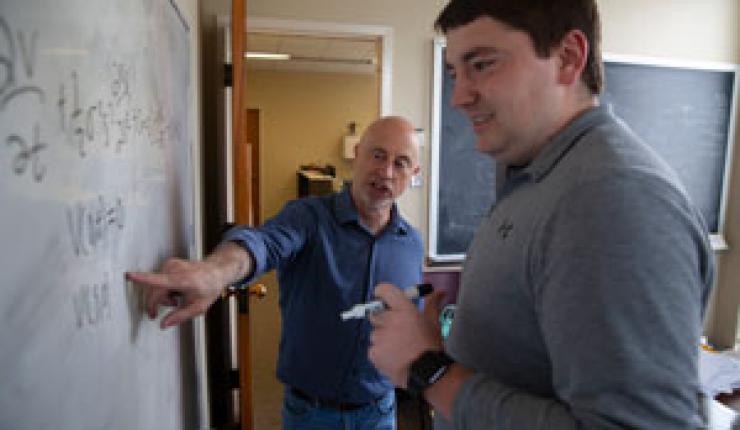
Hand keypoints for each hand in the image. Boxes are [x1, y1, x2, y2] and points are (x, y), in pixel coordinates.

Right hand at [125, 243, 251, 328]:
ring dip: (163, 297)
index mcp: (182, 280)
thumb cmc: (209, 288)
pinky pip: (158, 281)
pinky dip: (164, 289)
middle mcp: (174, 269)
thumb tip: (162, 325)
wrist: (216, 271)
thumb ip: (179, 317)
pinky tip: (175, 290)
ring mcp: (170, 264)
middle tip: (155, 315)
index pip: (159, 281)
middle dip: (158, 304)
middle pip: (155, 291)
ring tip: (176, 298)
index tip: (129, 275)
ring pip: (155, 287)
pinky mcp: (168, 263)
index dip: (142, 279)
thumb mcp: (198, 308)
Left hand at [368, 283, 445, 387]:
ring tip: (397, 349)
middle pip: (376, 313)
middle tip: (396, 331)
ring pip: (375, 333)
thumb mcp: (433, 322)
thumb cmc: (431, 345)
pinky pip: (373, 348)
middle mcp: (389, 320)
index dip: (381, 293)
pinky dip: (381, 353)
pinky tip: (393, 358)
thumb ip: (432, 303)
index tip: (383, 298)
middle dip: (383, 320)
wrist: (427, 373)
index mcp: (404, 309)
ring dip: (383, 338)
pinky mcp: (373, 352)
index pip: (384, 290)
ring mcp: (379, 337)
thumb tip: (440, 291)